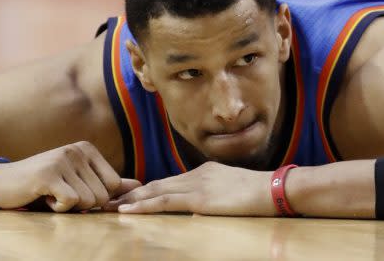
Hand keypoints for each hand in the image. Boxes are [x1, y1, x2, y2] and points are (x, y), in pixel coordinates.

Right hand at [0, 141, 140, 211]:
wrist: (2, 183)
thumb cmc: (43, 185)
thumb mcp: (78, 181)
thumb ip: (107, 183)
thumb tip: (139, 186)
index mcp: (87, 149)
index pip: (115, 184)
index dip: (97, 197)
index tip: (74, 189)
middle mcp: (77, 150)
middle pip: (103, 195)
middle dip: (83, 203)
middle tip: (60, 192)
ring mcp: (63, 160)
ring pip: (88, 201)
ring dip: (69, 206)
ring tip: (51, 193)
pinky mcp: (49, 174)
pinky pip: (71, 202)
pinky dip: (59, 208)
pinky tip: (45, 196)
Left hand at [105, 161, 275, 215]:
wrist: (274, 189)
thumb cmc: (260, 194)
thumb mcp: (233, 190)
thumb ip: (215, 194)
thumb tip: (202, 205)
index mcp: (204, 172)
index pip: (169, 182)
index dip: (147, 189)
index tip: (129, 195)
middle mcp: (196, 175)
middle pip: (157, 184)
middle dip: (132, 193)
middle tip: (109, 198)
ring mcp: (197, 185)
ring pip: (156, 192)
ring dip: (131, 200)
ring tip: (111, 205)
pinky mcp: (199, 199)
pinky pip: (165, 202)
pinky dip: (144, 206)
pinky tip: (129, 210)